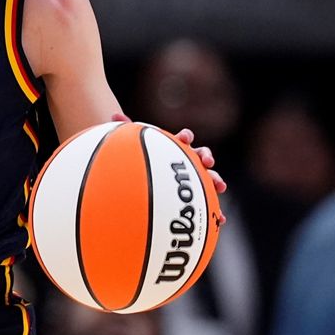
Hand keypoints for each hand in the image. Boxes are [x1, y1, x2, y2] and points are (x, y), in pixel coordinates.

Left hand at [111, 112, 228, 226]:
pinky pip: (207, 202)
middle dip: (206, 157)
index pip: (184, 139)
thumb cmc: (141, 158)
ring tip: (220, 186)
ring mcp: (193, 178)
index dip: (185, 137)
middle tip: (208, 161)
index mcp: (175, 147)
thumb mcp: (133, 145)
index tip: (184, 138)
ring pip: (209, 177)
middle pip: (201, 156)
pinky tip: (221, 219)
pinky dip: (216, 210)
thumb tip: (114, 114)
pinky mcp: (195, 195)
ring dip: (216, 180)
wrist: (146, 175)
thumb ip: (126, 131)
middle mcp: (188, 161)